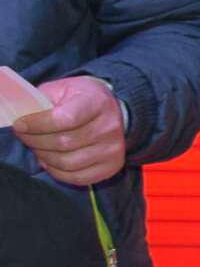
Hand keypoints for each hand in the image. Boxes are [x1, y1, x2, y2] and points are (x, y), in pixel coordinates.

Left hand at [11, 75, 125, 187]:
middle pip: (63, 143)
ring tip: (36, 148)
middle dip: (35, 141)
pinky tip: (49, 161)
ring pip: (68, 162)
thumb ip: (42, 100)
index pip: (65, 119)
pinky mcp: (112, 166)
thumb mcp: (62, 89)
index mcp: (97, 102)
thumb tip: (20, 116)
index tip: (19, 125)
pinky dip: (57, 172)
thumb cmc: (80, 99)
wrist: (112, 110)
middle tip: (24, 136)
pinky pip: (78, 177)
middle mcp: (109, 127)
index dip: (37, 124)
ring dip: (44, 157)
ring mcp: (113, 149)